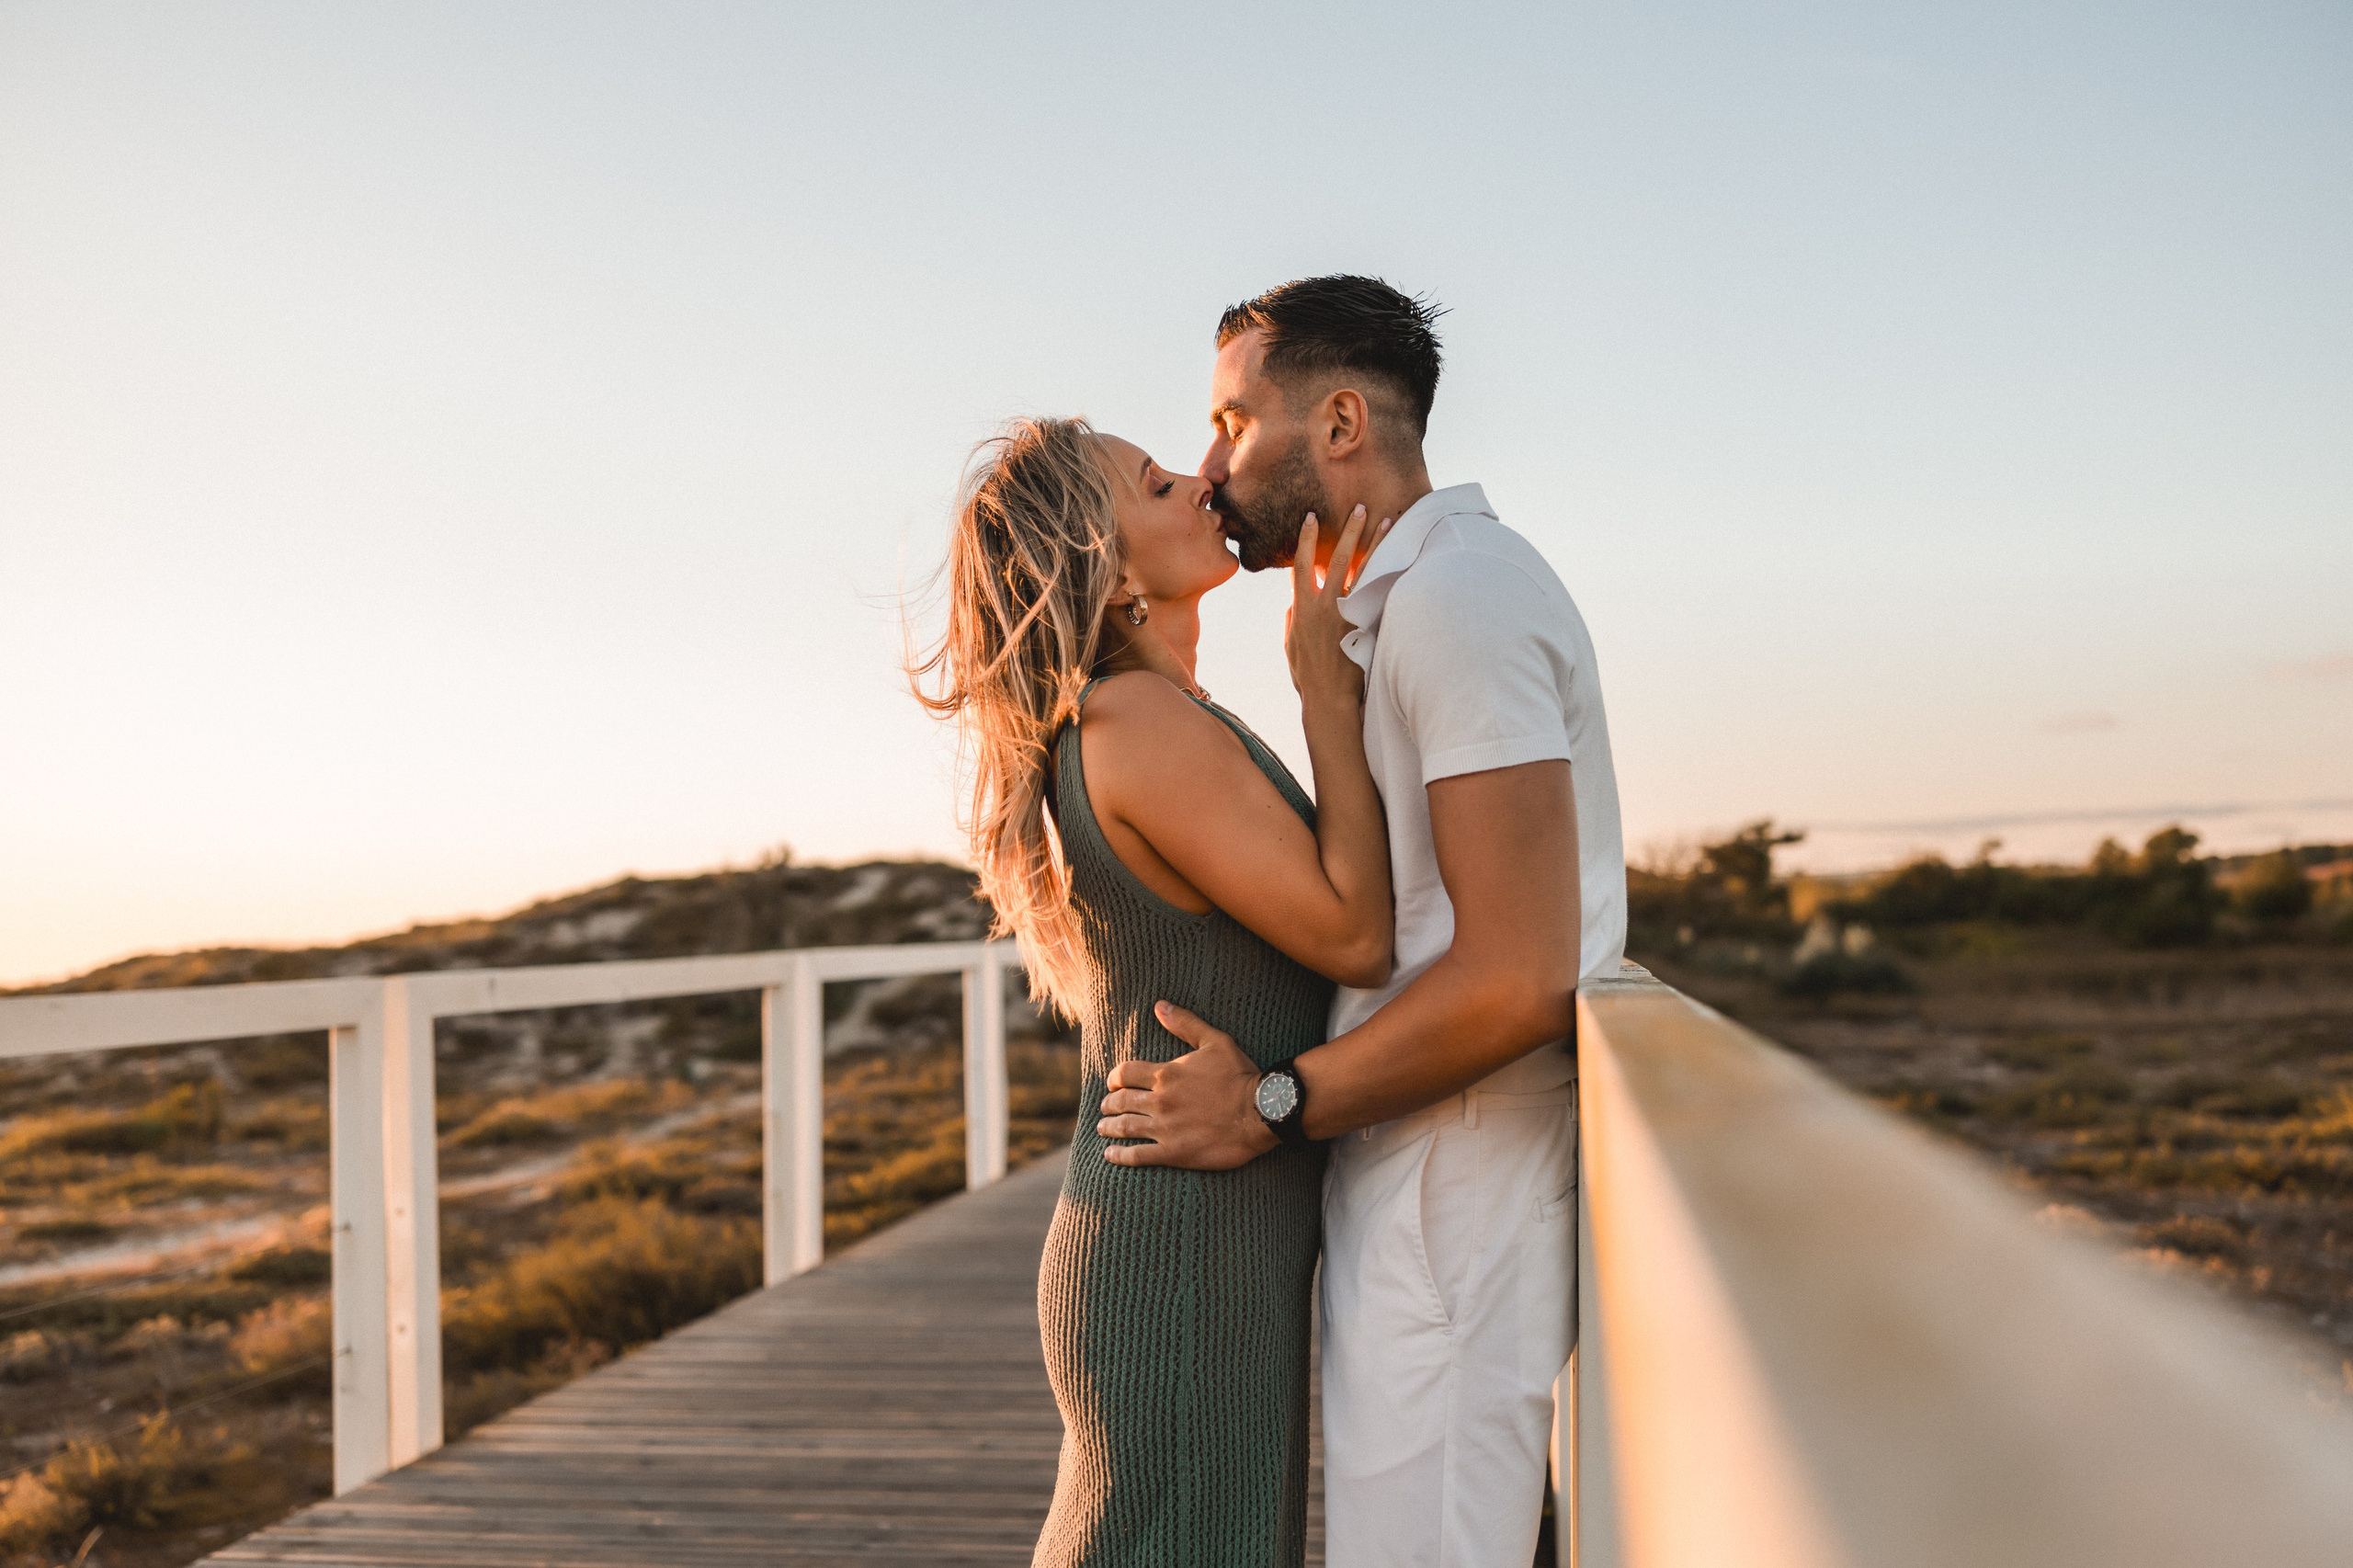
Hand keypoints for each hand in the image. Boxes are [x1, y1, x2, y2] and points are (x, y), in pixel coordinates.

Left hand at [1095, 1002, 1278, 1168]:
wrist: (1261, 1111)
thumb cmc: (1240, 1075)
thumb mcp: (1215, 1041)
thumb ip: (1185, 1023)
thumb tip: (1159, 1006)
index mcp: (1165, 1074)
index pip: (1125, 1074)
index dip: (1114, 1078)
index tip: (1112, 1084)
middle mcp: (1160, 1101)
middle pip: (1121, 1101)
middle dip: (1109, 1104)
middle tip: (1105, 1107)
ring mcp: (1165, 1128)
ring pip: (1125, 1128)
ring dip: (1109, 1128)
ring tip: (1103, 1128)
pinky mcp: (1174, 1153)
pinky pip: (1138, 1155)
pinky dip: (1120, 1156)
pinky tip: (1110, 1155)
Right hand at [1284, 505, 1391, 705]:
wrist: (1328, 698)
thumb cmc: (1307, 676)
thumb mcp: (1290, 645)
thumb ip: (1291, 620)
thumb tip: (1292, 604)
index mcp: (1301, 607)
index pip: (1302, 563)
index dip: (1305, 538)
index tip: (1310, 516)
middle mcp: (1324, 605)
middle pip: (1337, 557)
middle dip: (1349, 530)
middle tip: (1360, 507)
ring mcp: (1346, 613)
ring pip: (1363, 569)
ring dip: (1375, 543)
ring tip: (1387, 521)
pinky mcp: (1364, 623)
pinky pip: (1378, 592)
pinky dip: (1388, 573)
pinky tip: (1400, 557)